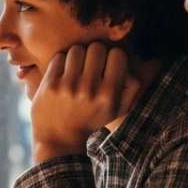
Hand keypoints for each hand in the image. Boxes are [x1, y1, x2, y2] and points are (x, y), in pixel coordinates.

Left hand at [30, 43, 140, 162]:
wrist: (60, 139)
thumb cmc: (91, 121)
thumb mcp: (118, 110)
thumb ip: (132, 87)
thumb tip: (137, 62)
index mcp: (109, 96)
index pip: (118, 54)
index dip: (114, 56)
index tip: (108, 63)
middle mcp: (89, 90)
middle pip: (96, 48)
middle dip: (95, 53)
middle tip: (91, 63)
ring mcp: (67, 87)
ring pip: (76, 49)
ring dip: (78, 55)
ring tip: (77, 67)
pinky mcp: (50, 85)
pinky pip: (59, 57)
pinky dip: (62, 62)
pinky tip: (64, 72)